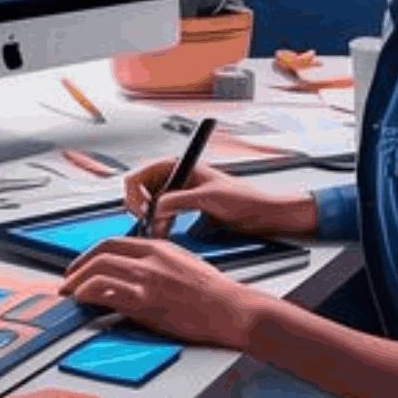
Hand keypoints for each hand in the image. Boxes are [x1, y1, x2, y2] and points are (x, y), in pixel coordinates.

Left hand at [59, 236, 264, 349]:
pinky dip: (88, 293)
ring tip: (69, 292)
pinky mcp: (146, 301)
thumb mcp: (182, 265)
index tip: (82, 265)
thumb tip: (131, 274)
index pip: (113, 242)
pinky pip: (107, 292)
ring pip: (98, 270)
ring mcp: (147, 279)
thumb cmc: (212, 292)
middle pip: (101, 253)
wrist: (230, 308)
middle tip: (68, 279)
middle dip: (78, 266)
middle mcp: (150, 259)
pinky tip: (83, 299)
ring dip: (77, 281)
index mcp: (159, 247)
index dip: (91, 253)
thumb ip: (156, 264)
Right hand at [122, 159, 316, 239]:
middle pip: (141, 190)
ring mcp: (179, 193)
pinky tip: (164, 232)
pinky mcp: (184, 208)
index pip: (142, 173)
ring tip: (158, 231)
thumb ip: (180, 200)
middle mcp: (177, 177)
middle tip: (148, 222)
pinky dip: (159, 225)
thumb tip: (156, 206)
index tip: (141, 209)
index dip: (136, 192)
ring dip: (150, 219)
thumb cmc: (244, 198)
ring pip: (150, 205)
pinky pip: (161, 215)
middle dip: (141, 207)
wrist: (261, 214)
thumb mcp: (208, 197)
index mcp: (181, 166)